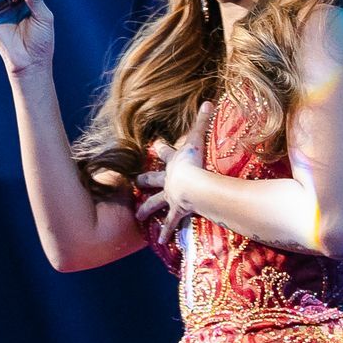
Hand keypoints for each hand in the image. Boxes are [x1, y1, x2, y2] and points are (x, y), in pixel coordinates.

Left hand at [135, 104, 211, 252]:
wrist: (191, 184)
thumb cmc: (195, 161)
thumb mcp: (197, 139)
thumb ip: (203, 121)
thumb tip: (208, 101)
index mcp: (173, 163)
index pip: (164, 152)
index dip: (160, 148)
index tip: (154, 145)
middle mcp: (167, 180)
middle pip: (151, 180)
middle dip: (143, 180)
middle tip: (134, 182)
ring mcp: (170, 197)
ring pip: (154, 204)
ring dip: (146, 209)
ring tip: (138, 216)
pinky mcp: (176, 211)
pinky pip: (170, 224)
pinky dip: (166, 232)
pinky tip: (162, 241)